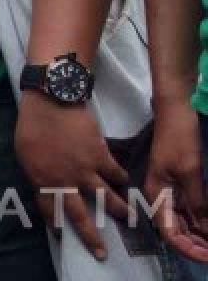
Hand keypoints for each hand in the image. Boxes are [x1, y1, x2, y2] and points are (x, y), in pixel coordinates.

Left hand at [15, 94, 129, 258]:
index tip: (63, 236)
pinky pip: (115, 173)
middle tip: (101, 252)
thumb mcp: (25, 154)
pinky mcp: (101, 157)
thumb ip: (37, 173)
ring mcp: (85, 170)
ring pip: (106, 198)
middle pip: (80, 215)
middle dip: (91, 236)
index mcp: (42, 181)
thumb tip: (45, 184)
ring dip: (119, 211)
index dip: (56, 224)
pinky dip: (121, 178)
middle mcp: (65, 182)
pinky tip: (126, 183)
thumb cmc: (32, 125)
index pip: (49, 210)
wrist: (51, 102)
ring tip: (128, 220)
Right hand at [144, 100, 207, 261]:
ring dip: (199, 236)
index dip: (188, 248)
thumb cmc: (178, 139)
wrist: (175, 112)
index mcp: (156, 194)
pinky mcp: (179, 184)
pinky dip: (200, 222)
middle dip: (195, 246)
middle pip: (176, 230)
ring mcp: (169, 190)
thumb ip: (197, 202)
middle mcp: (160, 196)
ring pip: (183, 222)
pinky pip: (188, 210)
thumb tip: (206, 230)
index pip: (170, 232)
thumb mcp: (190, 171)